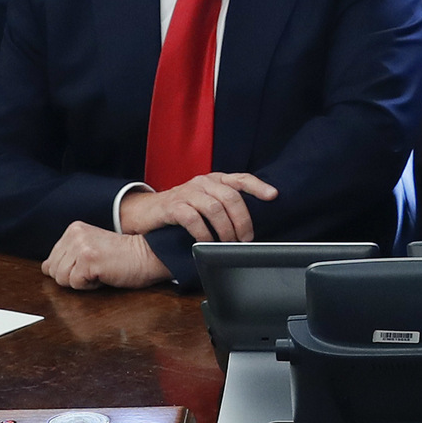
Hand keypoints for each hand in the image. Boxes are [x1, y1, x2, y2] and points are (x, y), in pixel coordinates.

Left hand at [42, 222, 172, 288]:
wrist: (146, 256)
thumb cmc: (123, 257)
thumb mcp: (90, 250)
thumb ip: (67, 256)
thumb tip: (45, 268)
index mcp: (74, 229)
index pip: (51, 261)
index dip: (70, 271)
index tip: (90, 264)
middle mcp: (75, 234)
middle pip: (54, 271)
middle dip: (73, 277)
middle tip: (96, 268)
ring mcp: (80, 245)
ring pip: (62, 279)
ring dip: (81, 282)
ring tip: (99, 270)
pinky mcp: (88, 259)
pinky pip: (75, 284)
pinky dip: (90, 286)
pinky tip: (103, 274)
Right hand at [119, 172, 278, 241]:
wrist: (148, 211)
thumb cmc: (181, 209)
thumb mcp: (205, 202)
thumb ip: (224, 206)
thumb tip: (250, 225)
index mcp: (214, 180)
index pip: (240, 179)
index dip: (258, 186)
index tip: (273, 196)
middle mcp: (202, 182)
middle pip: (231, 197)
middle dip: (242, 220)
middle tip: (246, 238)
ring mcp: (187, 193)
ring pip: (214, 208)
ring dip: (226, 230)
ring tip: (229, 244)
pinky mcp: (173, 206)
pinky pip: (193, 219)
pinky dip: (204, 234)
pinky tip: (207, 243)